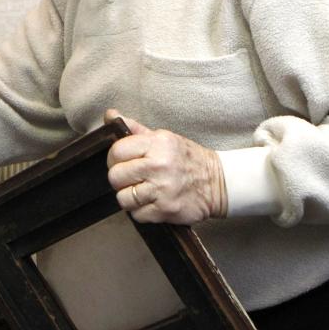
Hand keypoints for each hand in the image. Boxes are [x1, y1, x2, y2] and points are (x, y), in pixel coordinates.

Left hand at [104, 109, 226, 224]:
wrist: (218, 182)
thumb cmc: (186, 159)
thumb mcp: (164, 138)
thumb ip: (135, 128)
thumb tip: (110, 115)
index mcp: (157, 144)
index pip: (117, 151)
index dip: (114, 158)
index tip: (121, 162)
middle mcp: (159, 166)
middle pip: (115, 176)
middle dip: (120, 179)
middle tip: (132, 178)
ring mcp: (162, 190)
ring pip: (123, 198)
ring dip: (129, 197)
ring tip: (141, 191)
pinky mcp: (166, 210)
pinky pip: (136, 215)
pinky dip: (141, 211)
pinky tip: (151, 202)